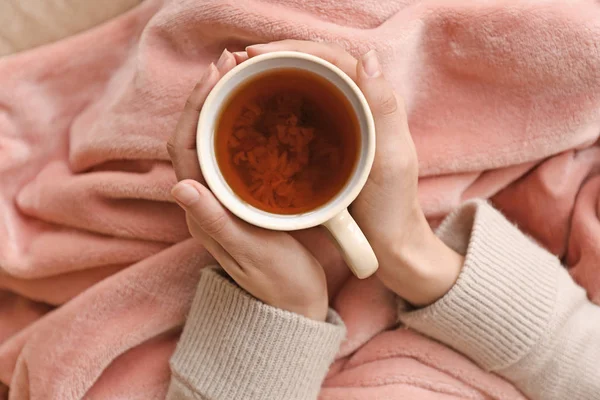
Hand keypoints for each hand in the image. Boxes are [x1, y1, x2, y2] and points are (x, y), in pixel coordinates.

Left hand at [168, 49, 326, 320]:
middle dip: (206, 97)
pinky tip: (255, 114)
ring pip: (211, 142)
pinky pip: (231, 153)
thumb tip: (180, 187)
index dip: (194, 108)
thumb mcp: (252, 253)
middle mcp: (206, 202)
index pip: (184, 149)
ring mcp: (223, 200)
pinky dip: (237, 126)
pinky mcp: (242, 200)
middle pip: (194, 138)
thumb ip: (217, 222)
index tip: (215, 75)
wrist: (293, 306)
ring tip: (240, 78)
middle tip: (230, 65)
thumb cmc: (279, 284)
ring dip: (220, 107)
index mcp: (203, 212)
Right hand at [246, 41, 463, 305]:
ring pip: (304, 87)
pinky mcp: (328, 144)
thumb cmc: (393, 205)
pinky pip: (300, 113)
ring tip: (239, 80)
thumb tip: (367, 56)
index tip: (254, 54)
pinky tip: (256, 110)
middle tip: (237, 63)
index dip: (291, 49)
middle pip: (313, 67)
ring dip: (273, 78)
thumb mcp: (391, 159)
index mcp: (374, 102)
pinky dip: (277, 105)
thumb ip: (383, 108)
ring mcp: (341, 124)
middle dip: (275, 59)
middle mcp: (357, 105)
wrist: (389, 242)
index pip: (330, 58)